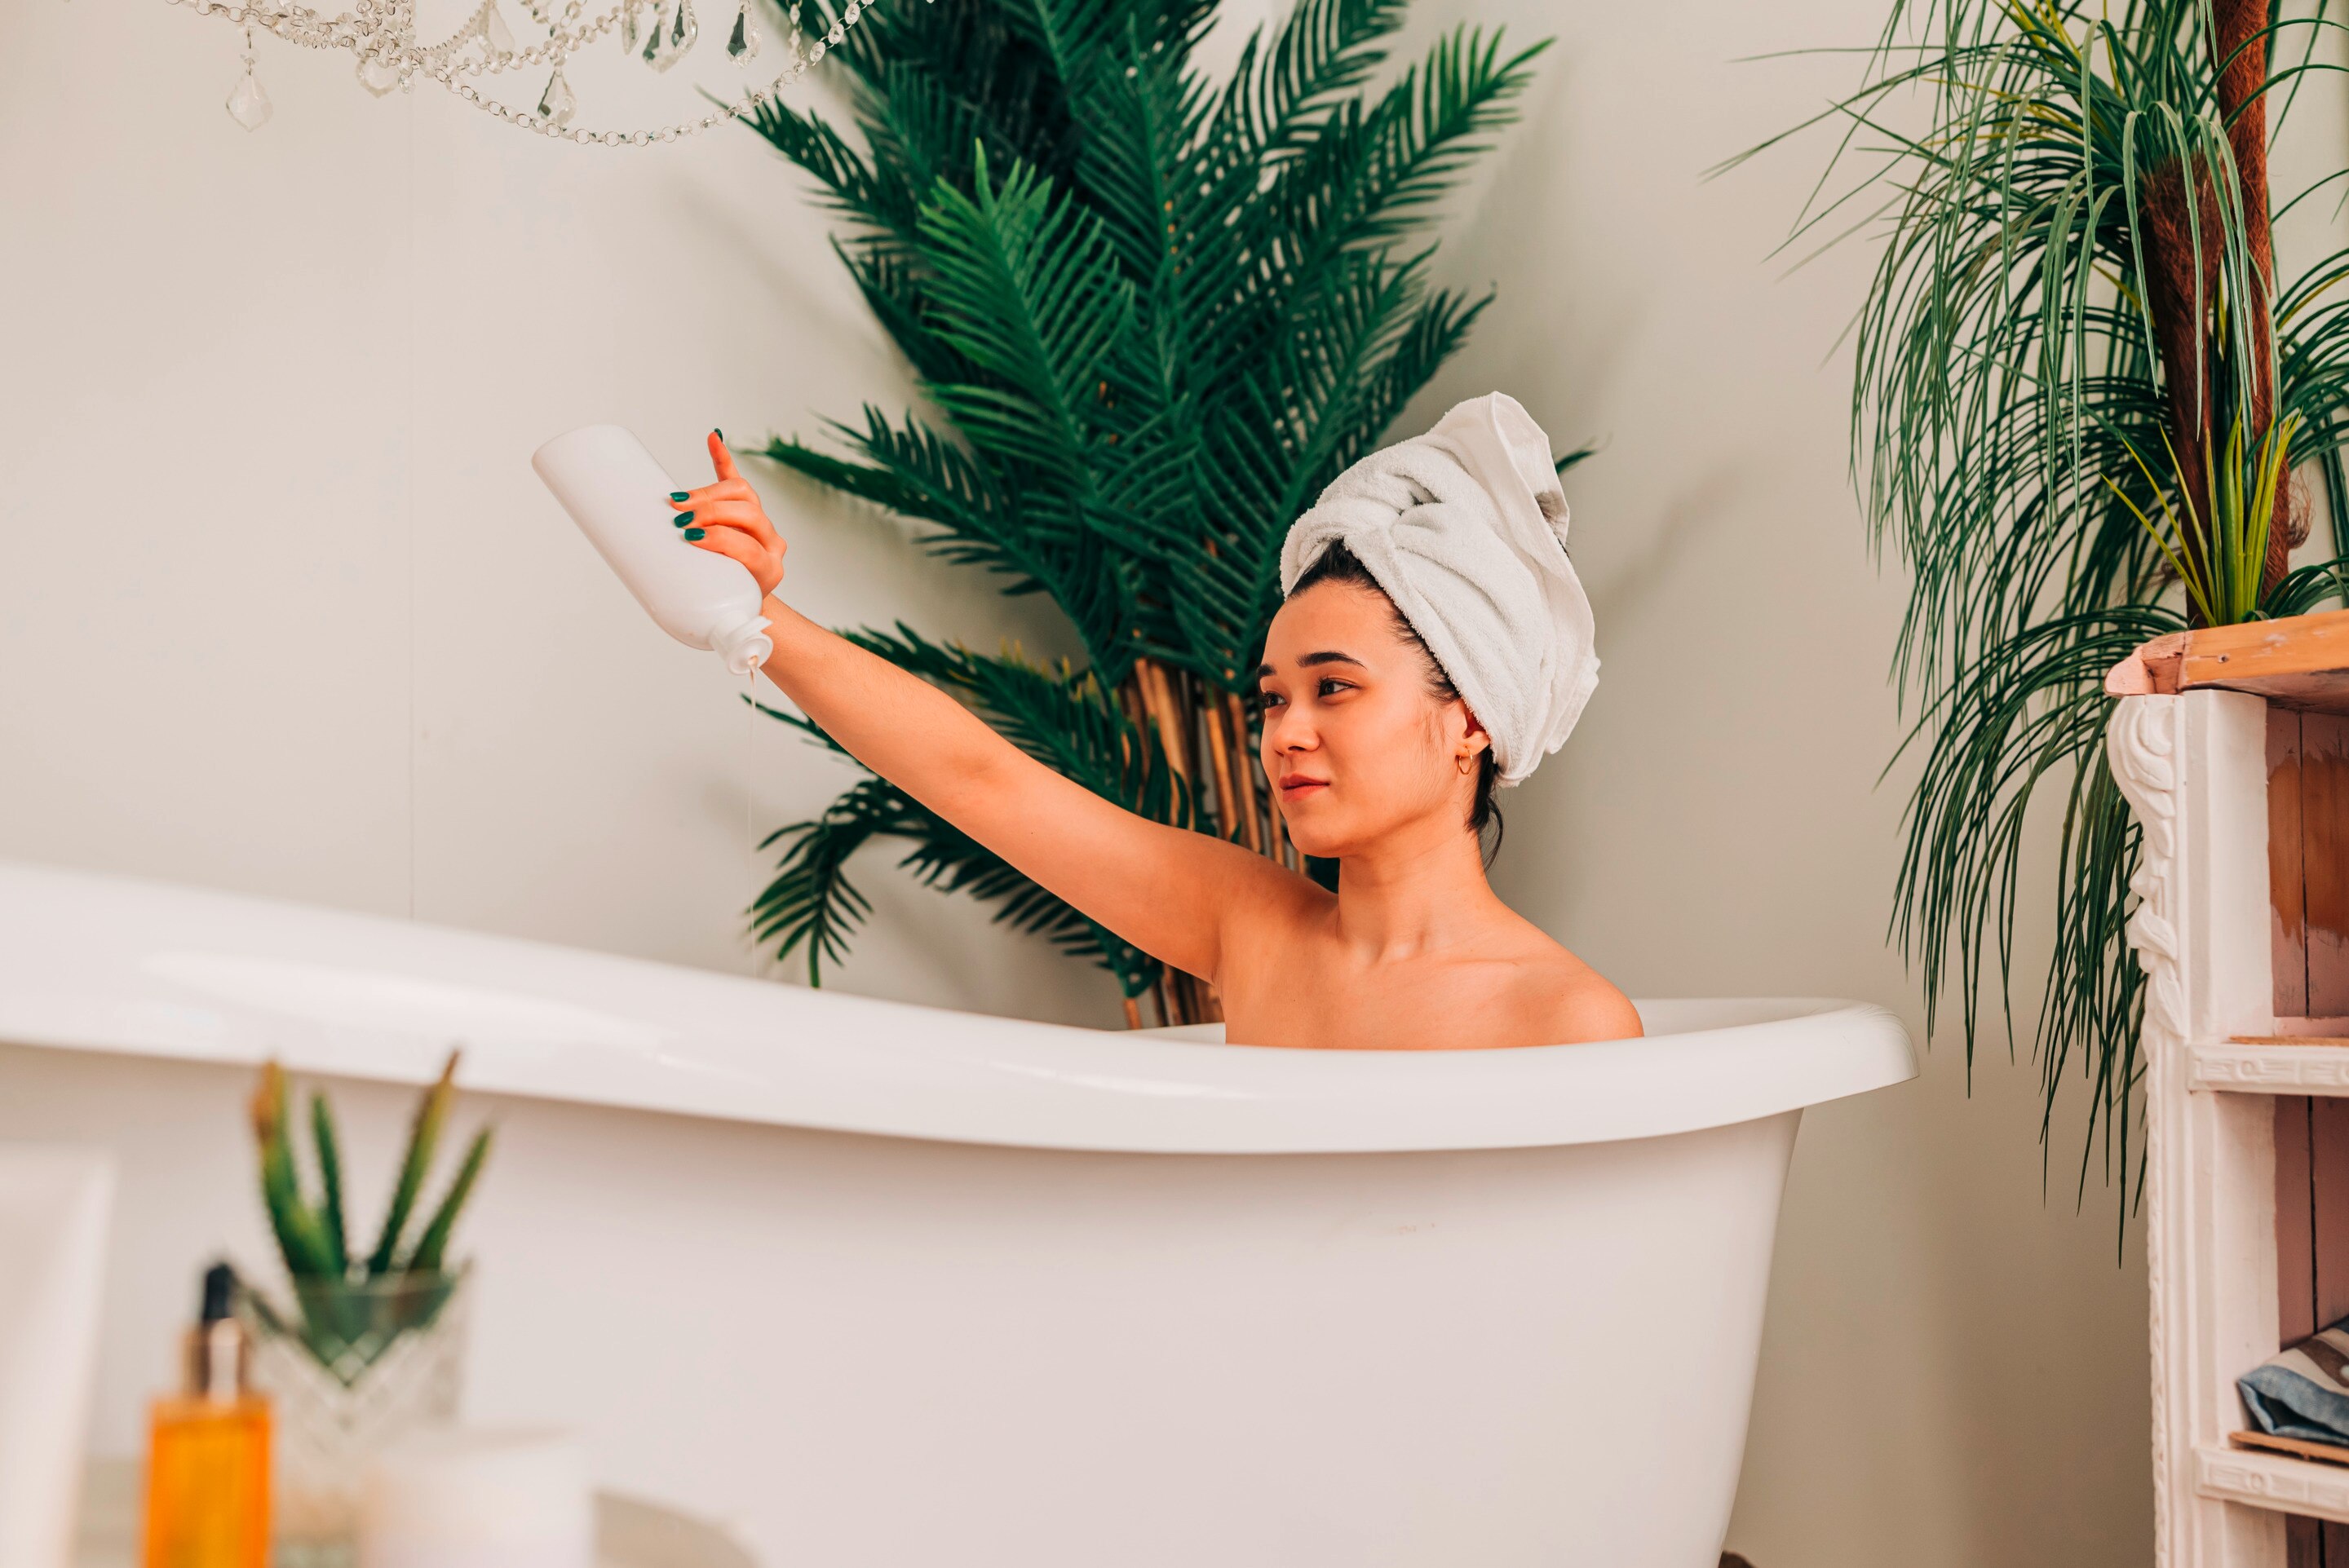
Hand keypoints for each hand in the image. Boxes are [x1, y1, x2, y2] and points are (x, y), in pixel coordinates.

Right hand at [671, 430, 785, 595]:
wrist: (748, 602)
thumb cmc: (728, 606)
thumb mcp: (720, 610)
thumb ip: (702, 603)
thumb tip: (656, 592)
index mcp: (767, 569)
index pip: (748, 547)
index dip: (722, 539)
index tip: (692, 538)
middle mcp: (770, 543)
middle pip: (748, 514)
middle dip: (713, 512)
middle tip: (682, 518)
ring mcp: (761, 524)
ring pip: (744, 494)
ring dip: (711, 492)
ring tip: (683, 500)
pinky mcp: (746, 509)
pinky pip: (735, 479)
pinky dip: (723, 459)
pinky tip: (713, 438)